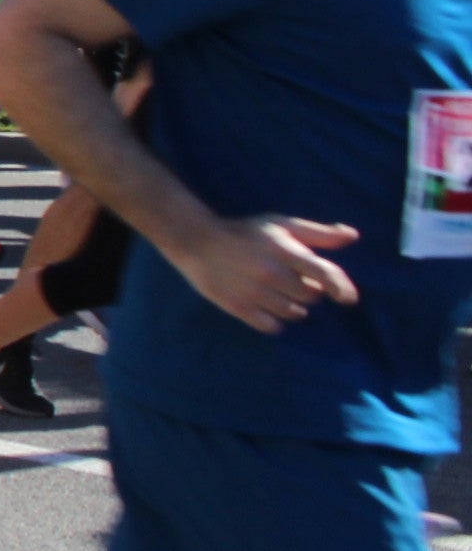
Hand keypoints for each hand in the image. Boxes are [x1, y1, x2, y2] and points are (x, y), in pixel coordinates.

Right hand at [169, 212, 360, 333]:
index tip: (348, 298)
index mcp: (284, 250)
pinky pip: (271, 326)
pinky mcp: (238, 307)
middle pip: (311, 297)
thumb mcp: (281, 224)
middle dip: (308, 291)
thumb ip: (318, 233)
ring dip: (294, 307)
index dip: (342, 288)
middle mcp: (271, 273)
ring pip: (293, 313)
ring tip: (279, 294)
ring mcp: (254, 292)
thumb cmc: (245, 232)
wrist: (196, 241)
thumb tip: (353, 236)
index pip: (324, 274)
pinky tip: (267, 308)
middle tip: (293, 281)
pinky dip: (275, 321)